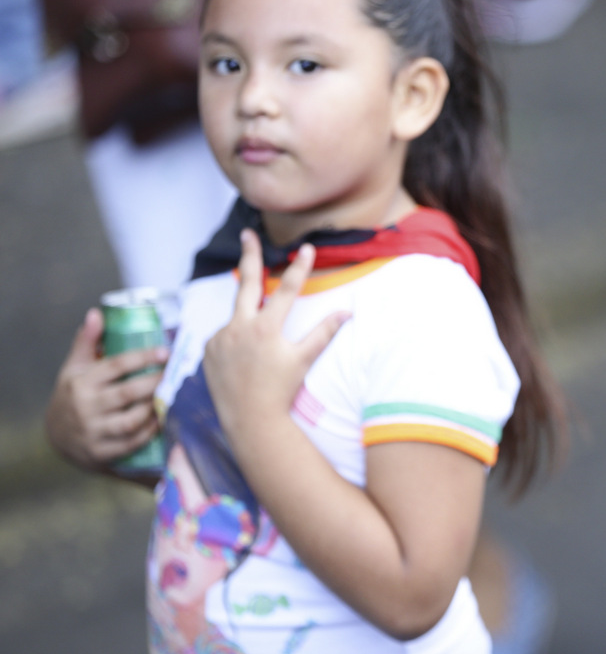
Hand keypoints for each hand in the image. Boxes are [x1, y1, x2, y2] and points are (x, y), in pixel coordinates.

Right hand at [45, 307, 168, 469]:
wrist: (54, 436)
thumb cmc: (72, 395)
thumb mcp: (74, 368)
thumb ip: (87, 342)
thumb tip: (96, 314)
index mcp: (82, 382)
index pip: (116, 366)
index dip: (143, 357)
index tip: (166, 351)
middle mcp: (86, 406)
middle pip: (128, 393)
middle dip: (156, 383)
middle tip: (175, 375)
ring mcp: (93, 431)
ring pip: (131, 420)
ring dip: (154, 409)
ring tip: (171, 397)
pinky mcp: (101, 452)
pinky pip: (131, 443)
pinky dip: (149, 432)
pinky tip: (162, 420)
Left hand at [202, 231, 348, 447]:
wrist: (249, 419)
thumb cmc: (281, 390)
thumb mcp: (303, 360)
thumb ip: (324, 332)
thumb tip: (347, 313)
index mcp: (265, 328)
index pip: (287, 289)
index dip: (298, 267)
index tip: (306, 248)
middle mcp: (239, 327)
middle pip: (247, 282)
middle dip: (250, 255)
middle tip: (248, 233)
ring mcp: (221, 337)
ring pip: (238, 315)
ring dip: (248, 320)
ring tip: (258, 349)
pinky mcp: (209, 349)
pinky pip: (226, 335)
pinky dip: (236, 340)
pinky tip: (244, 361)